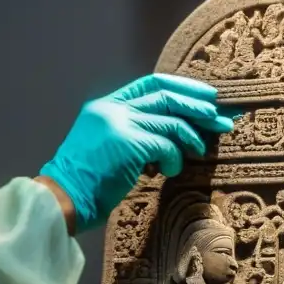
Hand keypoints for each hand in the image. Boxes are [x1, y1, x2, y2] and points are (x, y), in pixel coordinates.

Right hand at [39, 73, 234, 231]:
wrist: (62, 200)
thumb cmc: (85, 184)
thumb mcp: (104, 148)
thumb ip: (129, 133)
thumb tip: (170, 133)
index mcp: (105, 106)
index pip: (150, 83)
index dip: (182, 87)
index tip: (205, 96)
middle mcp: (111, 109)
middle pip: (166, 95)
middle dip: (198, 105)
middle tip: (221, 118)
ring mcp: (119, 124)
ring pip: (170, 121)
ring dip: (192, 137)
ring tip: (199, 150)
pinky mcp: (128, 144)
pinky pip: (166, 145)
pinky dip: (175, 158)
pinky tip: (171, 171)